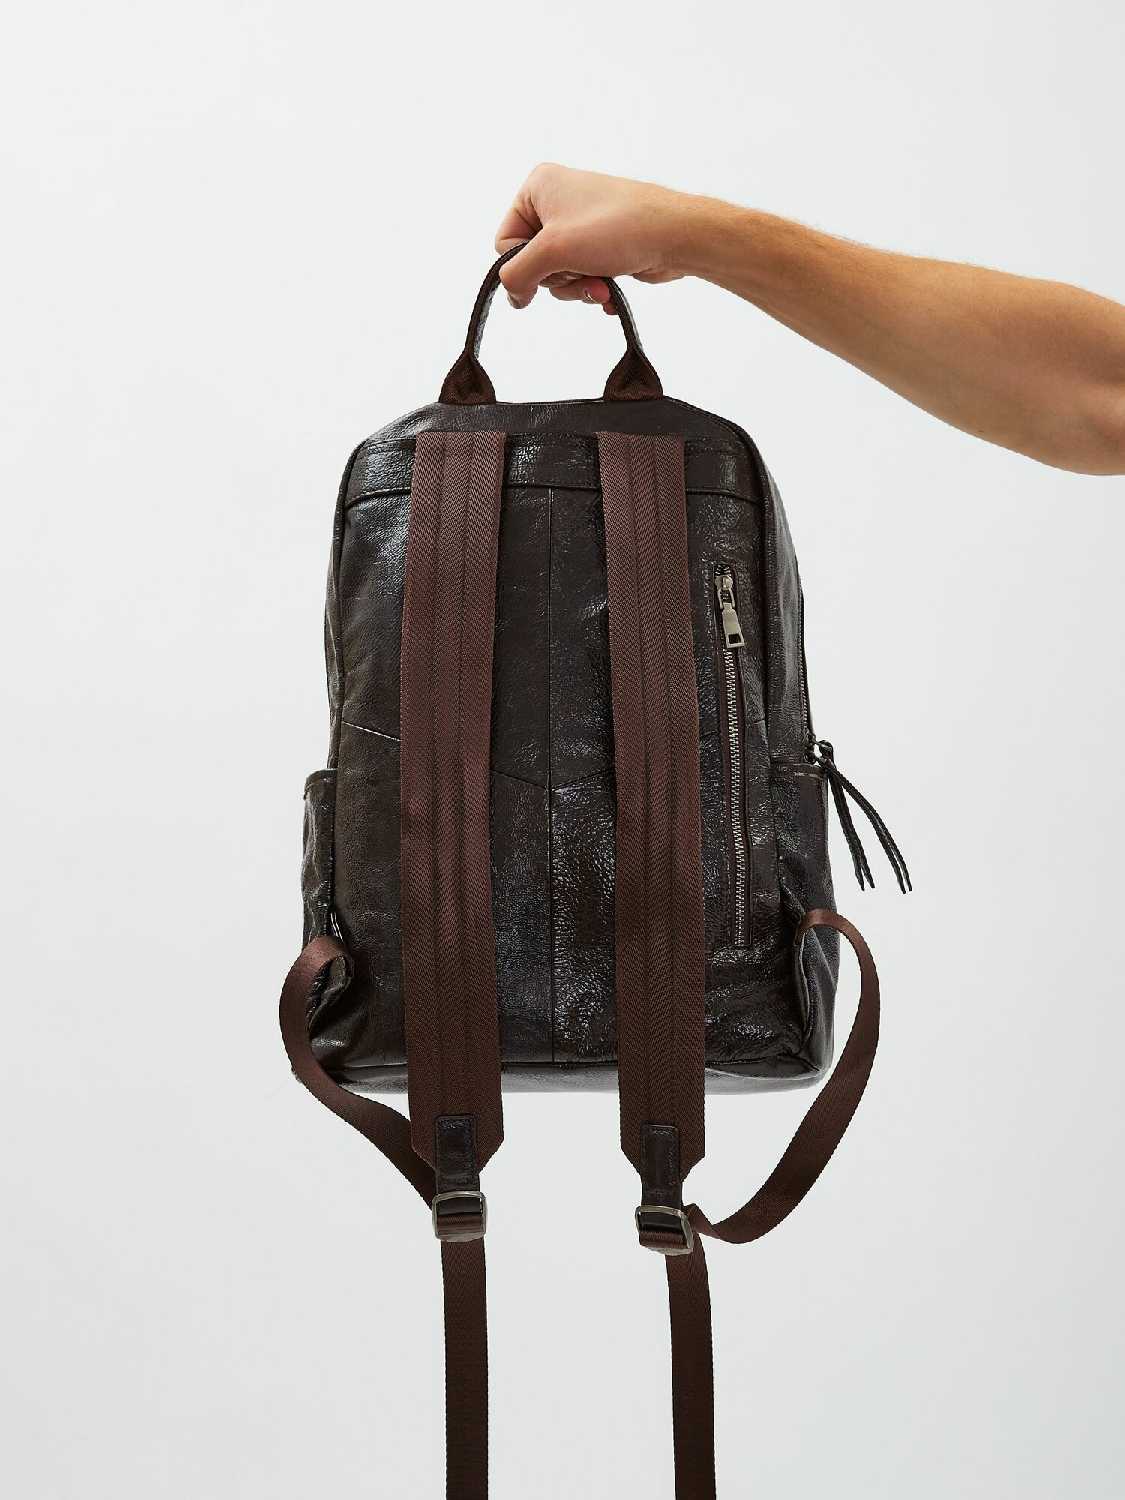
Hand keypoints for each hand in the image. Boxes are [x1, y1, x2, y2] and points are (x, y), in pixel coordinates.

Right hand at [494, 164, 694, 312]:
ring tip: (601, 283)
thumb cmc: (615, 228)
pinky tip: (611, 288)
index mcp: (538, 187)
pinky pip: (581, 276)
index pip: (505, 240)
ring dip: (578, 287)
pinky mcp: (601, 244)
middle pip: (533, 261)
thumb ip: (518, 274)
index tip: (548, 270)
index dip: (523, 264)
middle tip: (581, 273)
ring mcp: (581, 224)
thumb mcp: (553, 251)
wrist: (674, 234)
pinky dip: (593, 287)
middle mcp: (557, 201)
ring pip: (558, 274)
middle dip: (558, 278)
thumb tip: (513, 295)